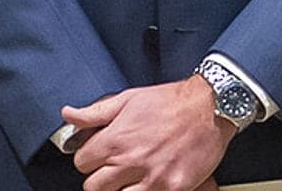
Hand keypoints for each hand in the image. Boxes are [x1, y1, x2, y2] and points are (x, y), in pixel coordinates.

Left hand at [64, 74, 235, 190]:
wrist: (212, 107)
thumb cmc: (172, 101)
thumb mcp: (129, 99)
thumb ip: (95, 112)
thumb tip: (68, 115)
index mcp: (116, 139)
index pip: (81, 163)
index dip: (91, 158)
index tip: (102, 155)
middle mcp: (130, 160)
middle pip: (94, 187)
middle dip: (102, 178)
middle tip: (118, 168)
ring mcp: (151, 177)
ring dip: (122, 189)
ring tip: (134, 176)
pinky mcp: (171, 188)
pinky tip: (152, 181)